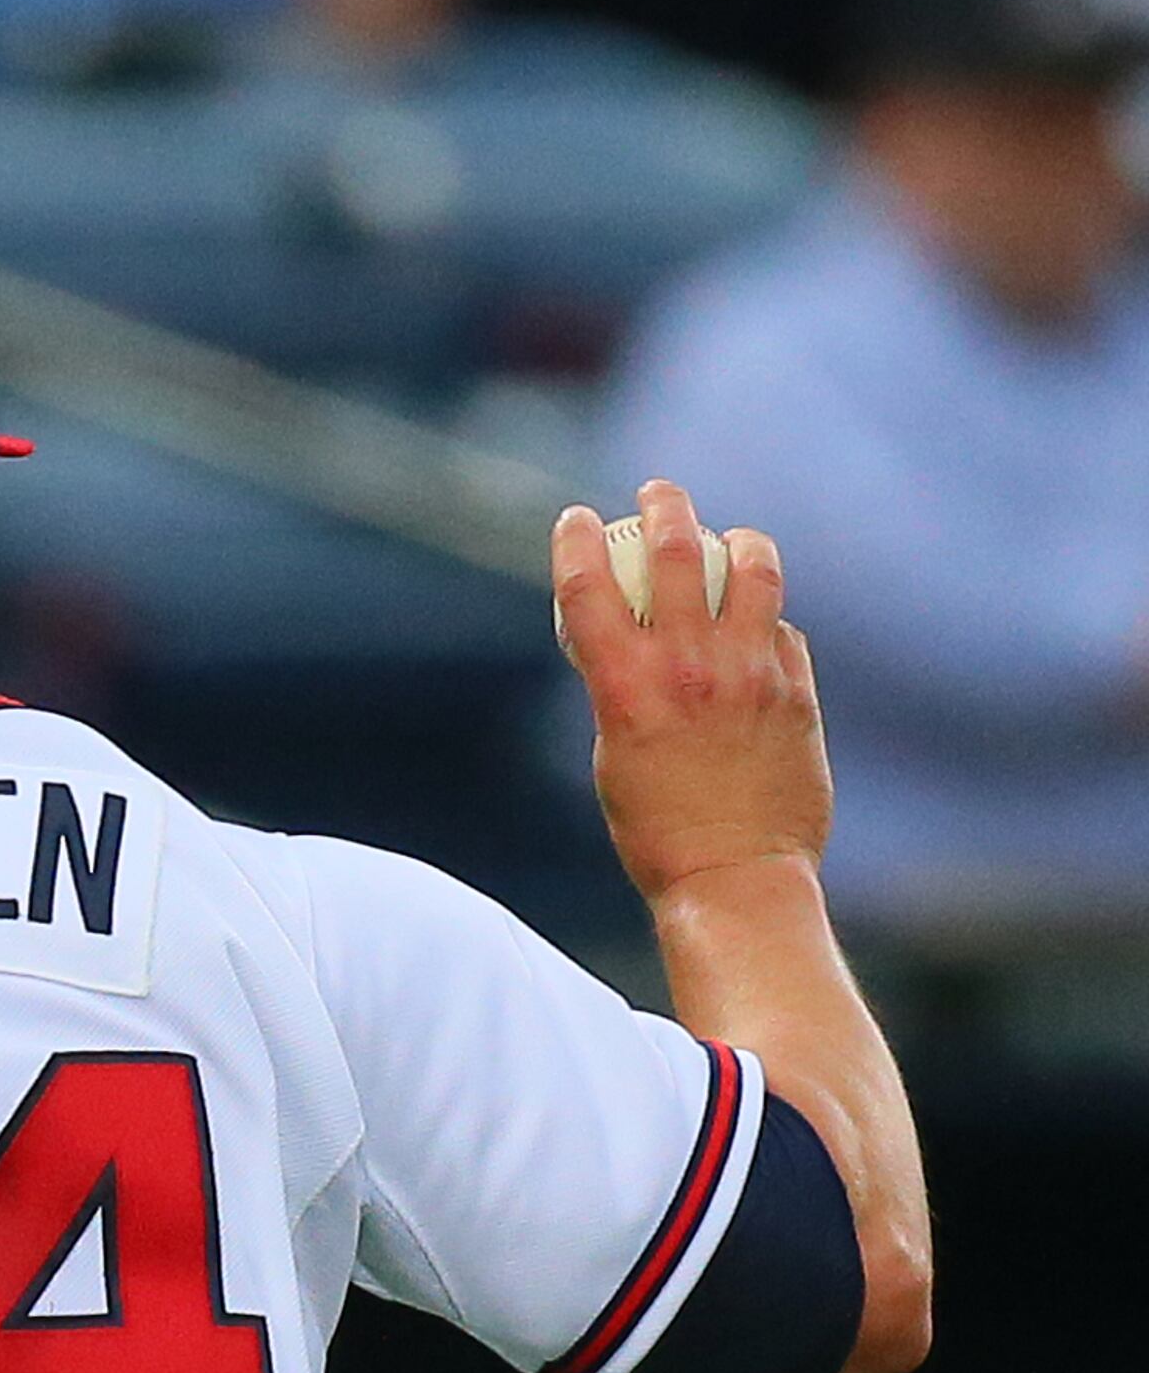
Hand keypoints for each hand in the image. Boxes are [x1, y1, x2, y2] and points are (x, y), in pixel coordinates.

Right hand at [556, 483, 829, 902]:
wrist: (734, 878)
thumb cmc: (659, 835)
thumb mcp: (614, 759)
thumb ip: (623, 693)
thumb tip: (635, 644)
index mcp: (627, 690)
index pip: (589, 589)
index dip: (577, 542)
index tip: (577, 520)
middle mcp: (690, 667)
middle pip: (677, 550)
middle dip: (664, 507)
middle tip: (658, 494)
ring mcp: (751, 672)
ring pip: (752, 566)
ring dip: (736, 542)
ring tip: (732, 542)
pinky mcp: (795, 688)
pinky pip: (779, 628)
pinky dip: (763, 623)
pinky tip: (754, 640)